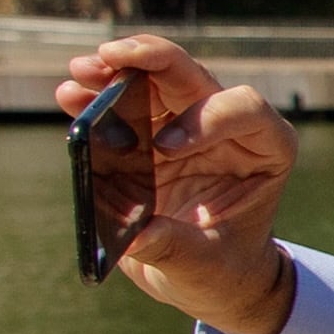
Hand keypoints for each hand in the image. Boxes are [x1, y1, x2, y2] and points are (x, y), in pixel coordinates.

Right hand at [60, 35, 300, 333]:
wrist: (207, 277)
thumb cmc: (222, 270)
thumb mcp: (203, 265)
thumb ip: (173, 247)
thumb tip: (136, 235)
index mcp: (264, 150)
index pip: (244, 109)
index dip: (205, 117)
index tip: (166, 147)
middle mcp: (226, 127)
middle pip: (190, 77)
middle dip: (150, 61)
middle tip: (110, 57)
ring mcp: (185, 124)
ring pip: (152, 79)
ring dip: (114, 71)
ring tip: (81, 71)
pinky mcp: (148, 134)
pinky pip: (121, 105)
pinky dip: (95, 98)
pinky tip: (69, 97)